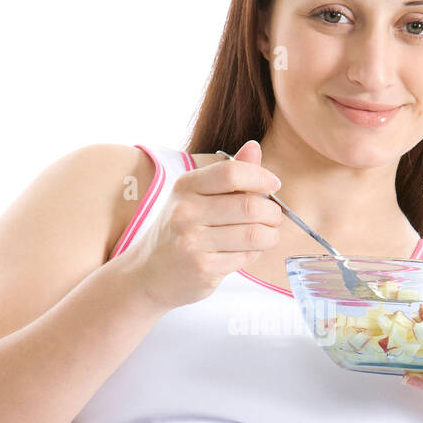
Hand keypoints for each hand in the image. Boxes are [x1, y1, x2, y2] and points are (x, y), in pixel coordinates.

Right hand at [124, 140, 282, 311]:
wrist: (148, 275)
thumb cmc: (178, 232)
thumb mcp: (195, 197)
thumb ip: (228, 174)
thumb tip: (255, 147)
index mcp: (186, 186)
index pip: (232, 173)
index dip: (261, 177)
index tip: (273, 185)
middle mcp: (186, 211)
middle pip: (249, 205)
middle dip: (272, 213)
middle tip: (274, 218)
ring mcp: (193, 241)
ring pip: (253, 234)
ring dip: (270, 235)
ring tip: (268, 235)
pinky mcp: (202, 268)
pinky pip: (245, 257)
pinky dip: (255, 254)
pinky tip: (248, 251)